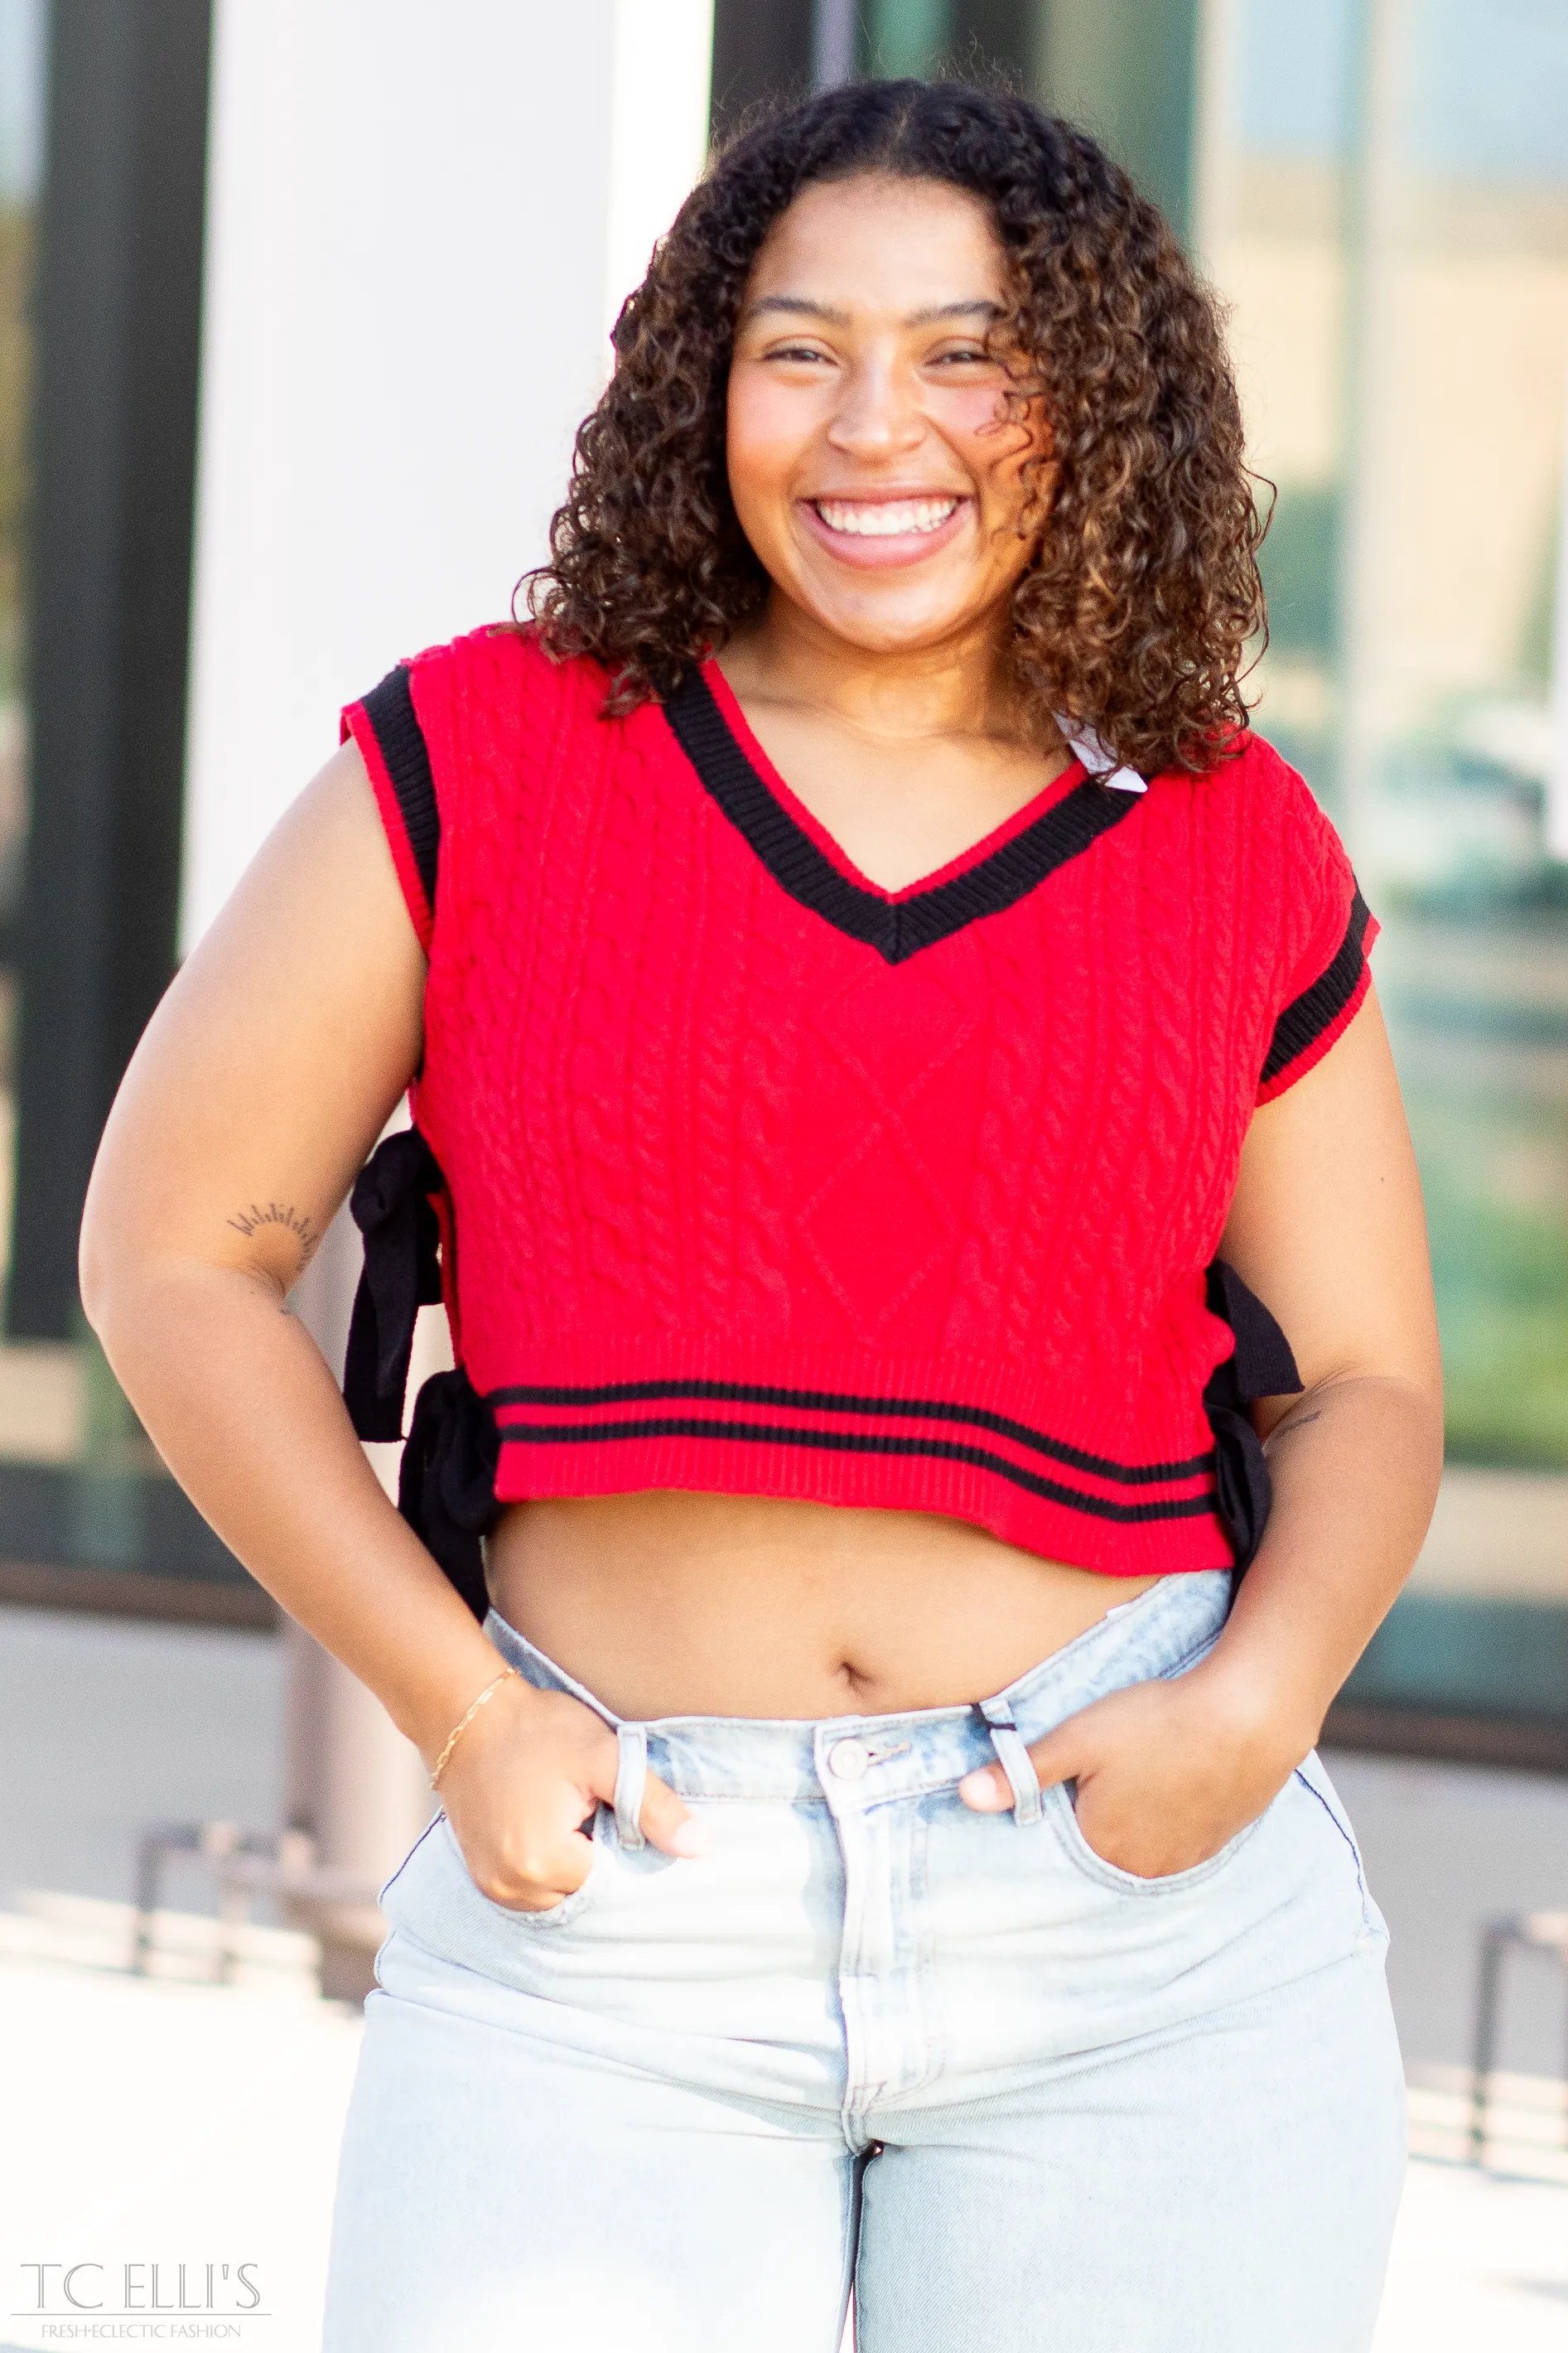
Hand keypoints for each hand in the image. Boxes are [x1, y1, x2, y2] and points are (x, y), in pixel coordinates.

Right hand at [432, 1672, 707, 1910]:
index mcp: (543, 1863)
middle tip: (594, 1806)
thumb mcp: (605, 1757)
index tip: (617, 1809)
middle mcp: (512, 1888)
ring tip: (570, 1812)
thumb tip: (701, 1847)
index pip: (614, 1882)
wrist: (466, 1713)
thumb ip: (653, 1805)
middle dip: (601, 1857)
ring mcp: (492, 1886)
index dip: (627, 1846)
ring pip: (561, 1893)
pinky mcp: (482, 1875)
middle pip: (587, 1893)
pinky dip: (551, 1864)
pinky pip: (533, 1888)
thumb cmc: (538, 1729)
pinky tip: (552, 1823)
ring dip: (576, 1863)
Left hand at [956, 1659, 1312, 1879]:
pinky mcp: (1217, 1842)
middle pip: (1100, 1854)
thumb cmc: (1157, 1723)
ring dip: (1132, 1827)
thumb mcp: (1078, 1739)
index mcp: (1101, 1849)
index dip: (1054, 1818)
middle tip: (1098, 1783)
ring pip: (1142, 1850)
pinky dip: (1167, 1824)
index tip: (1056, 1793)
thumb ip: (1022, 1772)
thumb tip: (965, 1795)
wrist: (1249, 1715)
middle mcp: (1142, 1869)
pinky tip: (1168, 1790)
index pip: (1058, 1851)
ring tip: (1134, 1784)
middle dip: (1092, 1825)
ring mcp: (1185, 1859)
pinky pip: (1178, 1844)